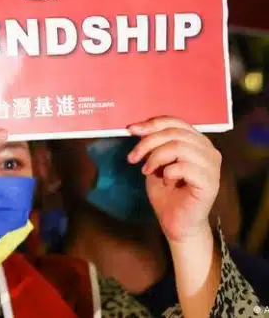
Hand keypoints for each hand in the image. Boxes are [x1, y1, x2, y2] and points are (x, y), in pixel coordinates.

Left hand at [128, 117, 221, 242]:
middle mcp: (208, 150)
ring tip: (148, 171)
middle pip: (174, 133)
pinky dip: (168, 173)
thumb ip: (152, 144)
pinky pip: (184, 167)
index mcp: (196, 142)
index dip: (152, 123)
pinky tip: (166, 182)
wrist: (176, 222)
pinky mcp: (210, 182)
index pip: (175, 122)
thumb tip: (136, 127)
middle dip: (147, 143)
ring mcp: (212, 166)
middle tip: (133, 158)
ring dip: (156, 158)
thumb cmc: (166, 192)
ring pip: (178, 147)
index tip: (131, 130)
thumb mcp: (155, 161)